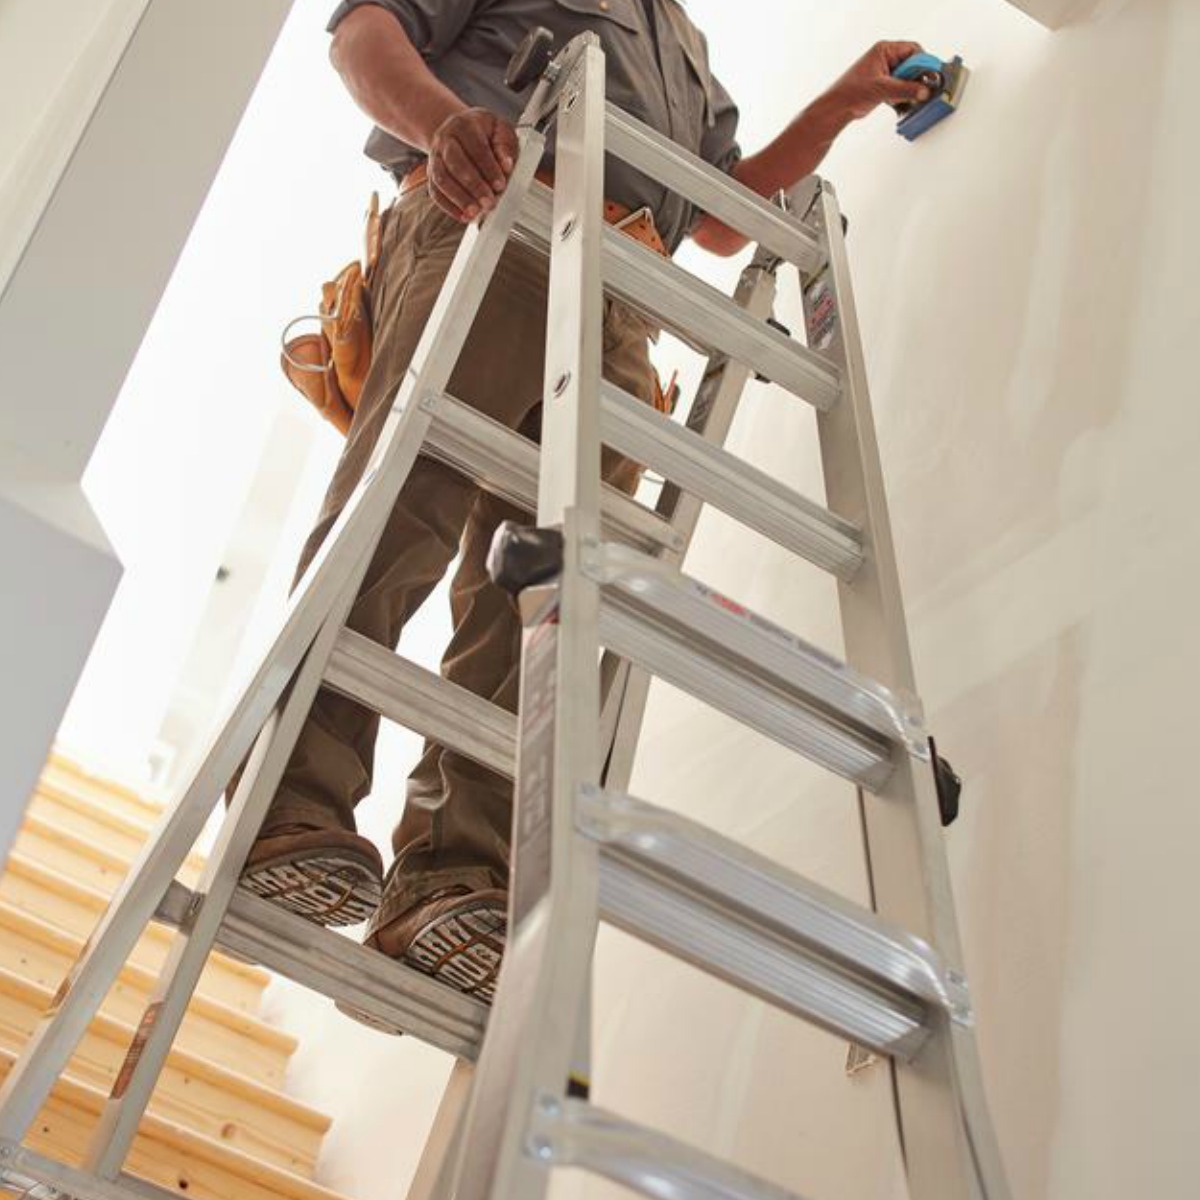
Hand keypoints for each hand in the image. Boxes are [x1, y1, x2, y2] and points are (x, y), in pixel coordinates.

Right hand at [428, 107, 519, 221]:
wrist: (459, 129)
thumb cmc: (484, 131)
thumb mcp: (500, 129)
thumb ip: (505, 145)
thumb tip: (506, 165)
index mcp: (463, 125)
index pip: (476, 147)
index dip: (488, 168)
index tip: (500, 185)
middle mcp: (444, 139)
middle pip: (455, 163)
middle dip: (473, 185)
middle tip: (489, 202)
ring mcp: (435, 157)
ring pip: (441, 178)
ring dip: (459, 198)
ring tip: (475, 212)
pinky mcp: (431, 173)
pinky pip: (435, 192)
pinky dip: (449, 206)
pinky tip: (463, 216)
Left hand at [825, 41, 932, 121]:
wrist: (836, 108)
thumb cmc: (850, 92)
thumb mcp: (882, 89)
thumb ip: (906, 89)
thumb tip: (924, 90)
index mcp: (884, 50)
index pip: (913, 50)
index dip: (923, 62)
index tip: (931, 75)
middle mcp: (886, 58)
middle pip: (912, 64)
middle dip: (916, 78)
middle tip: (922, 90)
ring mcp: (885, 72)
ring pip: (907, 78)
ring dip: (909, 89)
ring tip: (907, 98)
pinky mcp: (883, 86)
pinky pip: (900, 88)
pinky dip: (903, 96)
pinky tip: (899, 103)